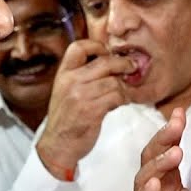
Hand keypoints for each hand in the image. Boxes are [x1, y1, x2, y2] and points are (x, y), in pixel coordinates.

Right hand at [34, 40, 133, 177]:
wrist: (58, 145)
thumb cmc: (66, 117)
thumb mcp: (65, 90)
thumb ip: (81, 75)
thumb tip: (110, 60)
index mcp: (63, 73)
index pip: (78, 46)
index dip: (97, 46)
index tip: (107, 53)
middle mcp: (70, 81)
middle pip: (104, 62)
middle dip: (123, 64)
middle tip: (131, 67)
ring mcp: (80, 96)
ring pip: (114, 81)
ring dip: (124, 88)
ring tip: (123, 94)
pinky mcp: (91, 110)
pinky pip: (116, 97)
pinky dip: (122, 99)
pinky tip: (119, 104)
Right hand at [127, 108, 190, 190]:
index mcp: (170, 187)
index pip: (168, 154)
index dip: (172, 134)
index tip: (180, 113)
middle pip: (152, 160)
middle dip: (162, 141)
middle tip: (175, 126)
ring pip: (143, 181)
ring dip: (158, 165)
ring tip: (175, 152)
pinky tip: (156, 185)